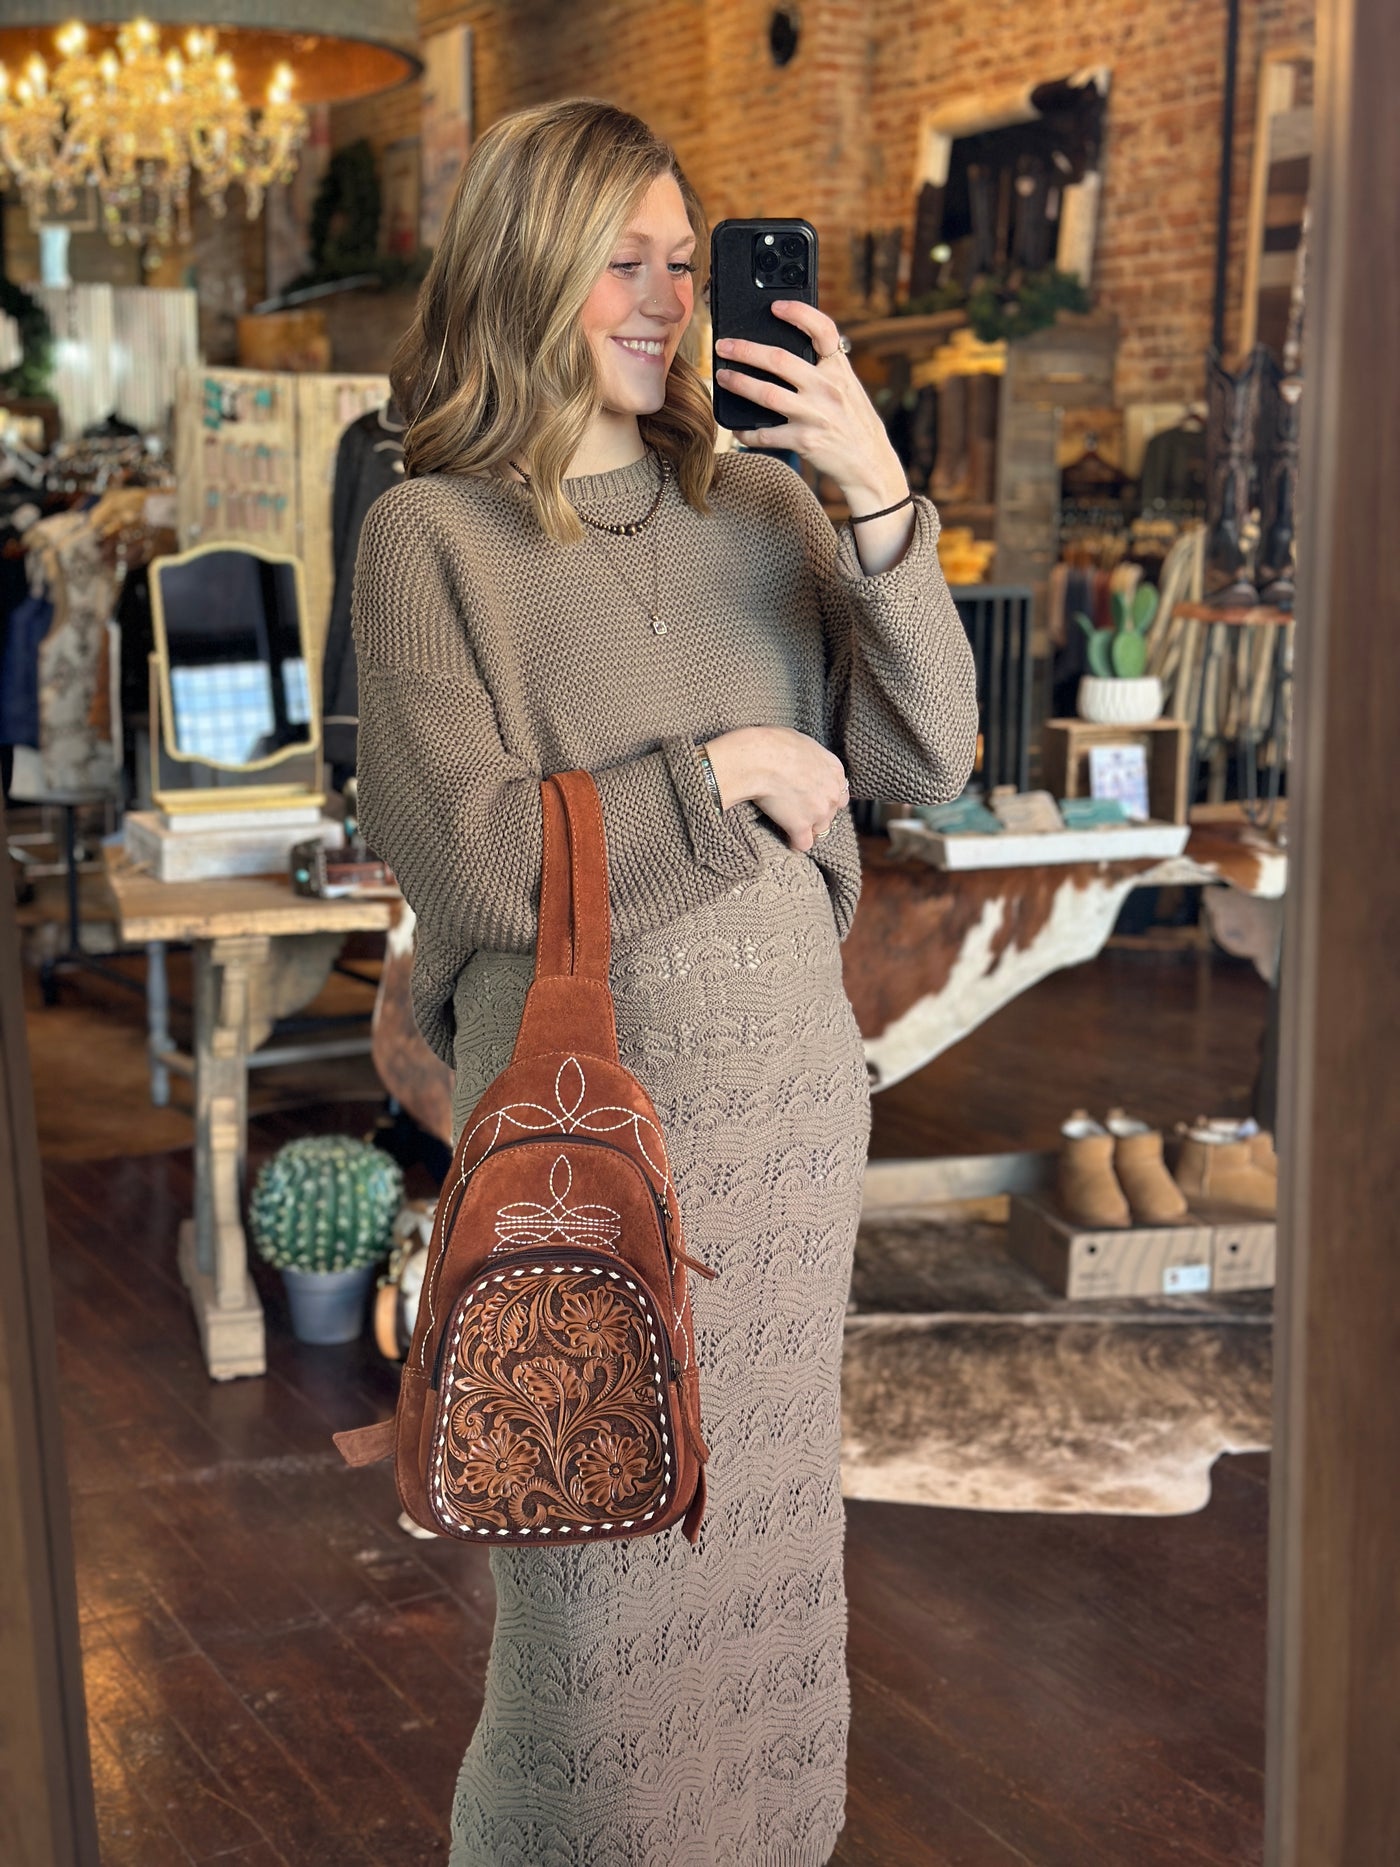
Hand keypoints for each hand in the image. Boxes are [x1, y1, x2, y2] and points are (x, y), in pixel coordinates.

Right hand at [704, 726, 849, 853]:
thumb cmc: (774, 744)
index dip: (824, 797)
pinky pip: (802, 844)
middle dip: (816, 814)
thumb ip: (811, 759)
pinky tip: (786, 839)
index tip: (810, 798)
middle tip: (796, 810)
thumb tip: (802, 761)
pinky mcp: (801, 826)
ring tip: (790, 825)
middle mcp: (832, 793)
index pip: (840, 793)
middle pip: (831, 814)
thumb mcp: (802, 742)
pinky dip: (794, 843)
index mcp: (835, 770)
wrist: (760, 759)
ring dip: (807, 829)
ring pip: (819, 830)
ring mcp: (819, 812)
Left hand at [714, 301, 907, 512]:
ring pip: (767, 393)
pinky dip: (748, 432)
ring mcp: (815, 415)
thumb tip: (789, 353)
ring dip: (739, 383)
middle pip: (779, 360)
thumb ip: (825, 370)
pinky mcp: (804, 441)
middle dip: (745, 350)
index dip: (798, 313)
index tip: (775, 306)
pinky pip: (766, 434)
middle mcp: (827, 389)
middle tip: (724, 345)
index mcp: (839, 370)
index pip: (823, 330)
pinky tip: (737, 427)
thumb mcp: (849, 389)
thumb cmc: (856, 424)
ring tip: (723, 377)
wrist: (871, 465)